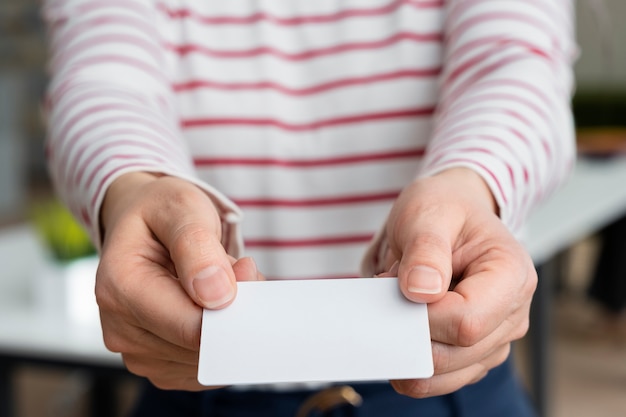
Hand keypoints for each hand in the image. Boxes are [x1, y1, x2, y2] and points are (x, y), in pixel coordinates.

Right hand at [96, 172, 260, 389]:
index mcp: (119, 289)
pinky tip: (214, 304)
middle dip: (233, 311)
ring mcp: (138, 353)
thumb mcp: (180, 207)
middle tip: (237, 267)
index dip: (232, 305)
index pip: (191, 327)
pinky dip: (222, 337)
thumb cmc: (160, 212)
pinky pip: (205, 366)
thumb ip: (197, 247)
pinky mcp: (159, 364)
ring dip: (229, 323)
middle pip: (202, 347)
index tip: (247, 269)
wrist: (141, 222)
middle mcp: (121, 330)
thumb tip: (217, 296)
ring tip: (221, 281)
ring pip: (208, 359)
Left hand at [382, 168, 536, 397]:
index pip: (467, 322)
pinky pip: (438, 377)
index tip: (394, 288)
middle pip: (455, 354)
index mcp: (511, 275)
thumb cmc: (443, 209)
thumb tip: (420, 292)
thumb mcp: (428, 213)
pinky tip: (402, 323)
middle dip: (408, 330)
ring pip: (444, 374)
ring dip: (406, 346)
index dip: (422, 316)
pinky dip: (410, 358)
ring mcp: (495, 339)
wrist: (450, 213)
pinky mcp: (473, 354)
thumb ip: (425, 250)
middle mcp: (512, 314)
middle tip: (387, 290)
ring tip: (398, 302)